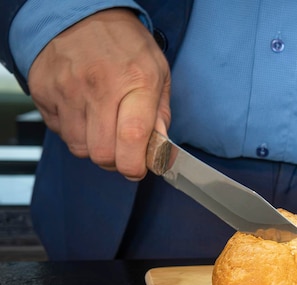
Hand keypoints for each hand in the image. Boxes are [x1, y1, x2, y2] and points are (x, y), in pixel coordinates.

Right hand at [28, 8, 171, 179]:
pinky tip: (83, 110)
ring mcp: (67, 89)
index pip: (132, 138)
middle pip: (102, 153)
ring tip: (102, 123)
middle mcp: (99, 87)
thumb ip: (160, 115)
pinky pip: (59, 131)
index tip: (138, 168)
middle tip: (122, 149)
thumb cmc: (125, 45)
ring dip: (93, 145)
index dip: (135, 165)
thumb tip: (162, 152)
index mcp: (136, 81)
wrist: (79, 13)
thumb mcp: (158, 72)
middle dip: (115, 160)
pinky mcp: (44, 91)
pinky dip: (73, 129)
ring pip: (79, 147)